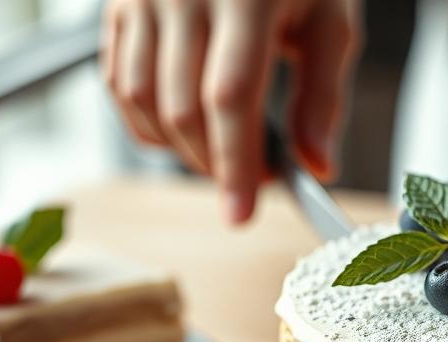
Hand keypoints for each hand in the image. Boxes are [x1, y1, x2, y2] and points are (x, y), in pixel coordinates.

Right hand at [102, 0, 361, 223]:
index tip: (243, 214)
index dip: (235, 164)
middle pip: (183, 109)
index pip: (229, 97)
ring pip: (143, 103)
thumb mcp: (330, 19)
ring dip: (182, 150)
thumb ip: (324, 95)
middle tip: (254, 178)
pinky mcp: (117, 2)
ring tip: (225, 151)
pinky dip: (149, 122)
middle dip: (215, 164)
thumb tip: (317, 166)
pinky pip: (118, 82)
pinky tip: (185, 127)